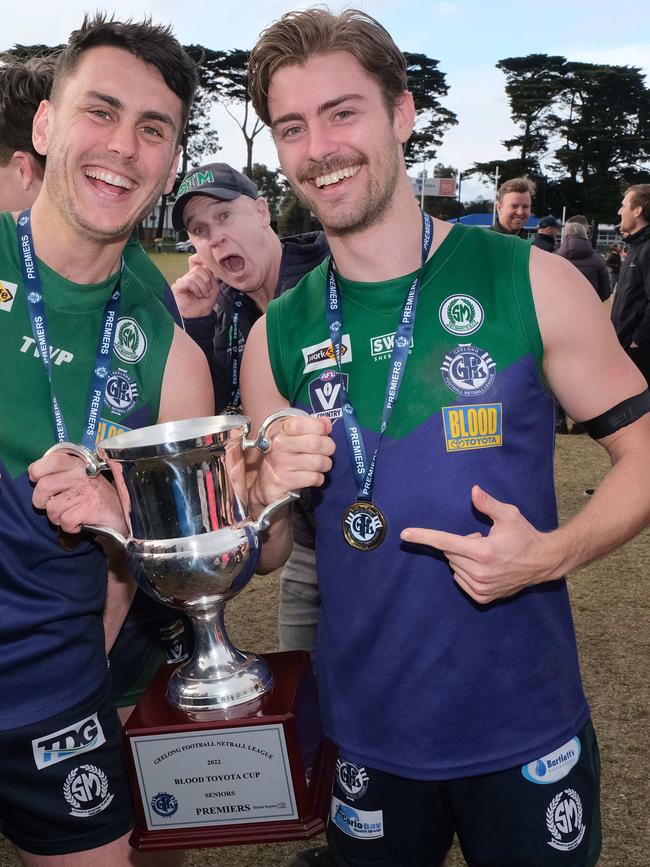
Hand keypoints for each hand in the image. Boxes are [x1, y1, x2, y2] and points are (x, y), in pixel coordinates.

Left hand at [29, 450, 127, 535]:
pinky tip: (78, 522)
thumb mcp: (80, 477)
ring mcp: (86, 492)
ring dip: (56, 517)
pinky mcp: (89, 509)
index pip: (52, 460)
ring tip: (69, 514)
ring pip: (51, 508)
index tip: (38, 479)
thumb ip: (60, 472)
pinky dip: (69, 527)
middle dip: (40, 501)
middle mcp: (82, 475)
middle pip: (44, 486)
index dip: (38, 471)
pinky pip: (64, 521)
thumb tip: (34, 474)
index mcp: (78, 464)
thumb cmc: (95, 495)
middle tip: (51, 504)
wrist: (120, 514)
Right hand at [171, 255, 220, 317]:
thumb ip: (211, 275)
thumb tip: (206, 266)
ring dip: (203, 286)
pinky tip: (197, 295)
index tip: (206, 263)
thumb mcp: (213, 287)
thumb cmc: (205, 303)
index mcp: (197, 275)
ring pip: (195, 273)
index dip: (200, 258)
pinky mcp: (177, 286)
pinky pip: (189, 281)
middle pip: (199, 268)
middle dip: (207, 280)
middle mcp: (188, 276)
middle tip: (207, 291)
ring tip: (202, 294)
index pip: (195, 260)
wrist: (199, 315)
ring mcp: (182, 280)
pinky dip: (197, 288)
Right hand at [252, 414, 334, 508]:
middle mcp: (280, 446)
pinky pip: (314, 478)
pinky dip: (319, 478)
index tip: (325, 431)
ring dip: (325, 464)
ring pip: (318, 462)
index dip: (318, 426)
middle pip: (315, 443)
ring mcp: (281, 464)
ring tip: (319, 464)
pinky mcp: (285, 481)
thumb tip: (327, 423)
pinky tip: (312, 476)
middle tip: (326, 450)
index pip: (301, 424)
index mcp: (282, 431)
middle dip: (328, 447)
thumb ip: (312, 426)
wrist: (265, 479)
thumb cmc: (285, 453)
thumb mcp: (294, 435)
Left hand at [400, 485, 556, 603]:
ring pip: (454, 567)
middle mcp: (480, 572)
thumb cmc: (524, 536)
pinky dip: (466, 572)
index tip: (405, 534)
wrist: (542, 562)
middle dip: (460, 544)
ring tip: (486, 555)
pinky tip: (485, 567)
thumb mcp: (509, 514)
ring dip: (463, 559)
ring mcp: (481, 587)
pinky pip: (460, 580)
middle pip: (450, 553)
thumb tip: (473, 490)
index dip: (424, 536)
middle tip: (480, 540)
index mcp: (483, 551)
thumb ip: (488, 503)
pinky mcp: (482, 597)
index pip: (445, 542)